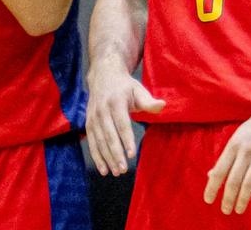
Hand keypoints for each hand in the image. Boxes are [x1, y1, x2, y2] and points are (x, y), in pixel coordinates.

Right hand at [85, 59, 164, 175]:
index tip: (132, 154)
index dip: (126, 140)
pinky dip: (97, 157)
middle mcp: (102, 111)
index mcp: (116, 102)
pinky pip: (92, 143)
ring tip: (116, 172)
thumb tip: (163, 105)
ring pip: (99, 142)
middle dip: (115, 154)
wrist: (103, 76)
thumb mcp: (138, 90)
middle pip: (109, 136)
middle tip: (123, 170)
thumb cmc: (126, 86)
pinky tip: (103, 169)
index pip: (121, 124)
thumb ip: (149, 101)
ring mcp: (93, 118)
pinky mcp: (88, 124)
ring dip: (106, 158)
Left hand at [203, 101, 250, 214]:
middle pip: (233, 180)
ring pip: (249, 183)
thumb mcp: (241, 136)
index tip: (209, 201)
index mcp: (234, 144)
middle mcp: (246, 150)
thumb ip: (228, 155)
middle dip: (228, 198)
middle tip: (226, 210)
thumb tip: (211, 174)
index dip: (212, 188)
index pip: (219, 171)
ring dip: (242, 199)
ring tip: (239, 210)